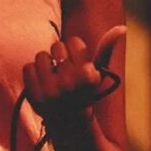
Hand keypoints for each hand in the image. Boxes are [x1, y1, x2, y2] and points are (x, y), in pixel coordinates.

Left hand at [22, 25, 126, 141]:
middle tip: (63, 70)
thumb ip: (107, 49)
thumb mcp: (98, 72)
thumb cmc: (85, 92)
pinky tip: (42, 83)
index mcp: (88, 76)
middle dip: (59, 55)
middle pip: (56, 46)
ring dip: (46, 64)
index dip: (74, 50)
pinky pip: (28, 67)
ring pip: (41, 56)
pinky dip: (33, 73)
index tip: (77, 63)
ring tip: (53, 77)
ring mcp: (51, 92)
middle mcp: (70, 84)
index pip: (74, 42)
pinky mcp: (35, 97)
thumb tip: (121, 27)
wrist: (70, 123)